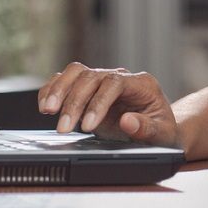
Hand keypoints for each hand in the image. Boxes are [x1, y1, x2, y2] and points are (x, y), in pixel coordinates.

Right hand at [37, 62, 181, 146]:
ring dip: (59, 90)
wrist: (158, 131)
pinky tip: (44, 105)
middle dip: (74, 102)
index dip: (98, 102)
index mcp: (142, 84)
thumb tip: (128, 121)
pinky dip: (53, 89)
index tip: (88, 125)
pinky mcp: (88, 88)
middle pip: (91, 77)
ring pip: (76, 72)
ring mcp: (103, 79)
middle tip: (64, 128)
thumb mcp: (162, 135)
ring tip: (48, 111)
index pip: (114, 83)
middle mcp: (121, 77)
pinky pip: (66, 80)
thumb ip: (147, 128)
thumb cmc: (162, 132)